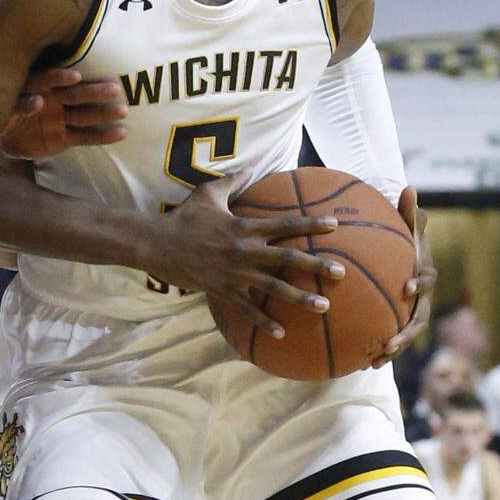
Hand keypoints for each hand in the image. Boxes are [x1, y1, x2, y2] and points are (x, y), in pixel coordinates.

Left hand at [0, 68, 127, 159]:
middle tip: (114, 88)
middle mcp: (54, 100)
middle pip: (75, 95)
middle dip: (94, 92)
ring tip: (122, 110)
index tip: (75, 76)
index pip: (49, 79)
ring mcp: (61, 118)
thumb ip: (20, 105)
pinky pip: (85, 137)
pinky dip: (102, 136)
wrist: (2, 138)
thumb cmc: (2, 115)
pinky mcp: (64, 138)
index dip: (61, 78)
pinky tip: (120, 133)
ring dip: (103, 113)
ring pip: (85, 115)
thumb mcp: (3, 110)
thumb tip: (37, 100)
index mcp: (38, 87)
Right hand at [155, 171, 344, 338]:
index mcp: (244, 226)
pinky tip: (281, 333)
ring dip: (300, 298)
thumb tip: (251, 166)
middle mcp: (245, 251)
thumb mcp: (207, 194)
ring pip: (274, 288)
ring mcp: (235, 273)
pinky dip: (263, 321)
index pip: (285, 224)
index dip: (311, 224)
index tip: (334, 225)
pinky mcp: (223, 290)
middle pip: (288, 259)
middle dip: (316, 265)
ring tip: (324, 306)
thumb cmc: (184, 217)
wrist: (158, 244)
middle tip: (341, 273)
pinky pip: (247, 309)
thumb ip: (232, 181)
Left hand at [372, 187, 434, 367]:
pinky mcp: (398, 321)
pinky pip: (389, 337)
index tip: (407, 287)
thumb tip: (410, 187)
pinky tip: (360, 363)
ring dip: (393, 349)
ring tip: (375, 361)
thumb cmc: (404, 239)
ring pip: (405, 335)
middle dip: (406, 333)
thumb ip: (407, 211)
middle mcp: (421, 297)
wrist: (404, 258)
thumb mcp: (406, 225)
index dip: (420, 284)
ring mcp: (410, 311)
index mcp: (424, 273)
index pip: (427, 280)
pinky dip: (378, 351)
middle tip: (391, 342)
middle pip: (419, 319)